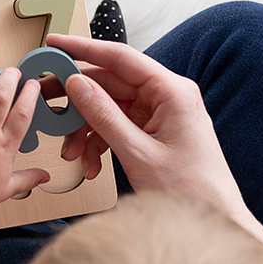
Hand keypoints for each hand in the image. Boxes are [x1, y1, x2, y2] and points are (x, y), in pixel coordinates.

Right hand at [45, 34, 245, 224]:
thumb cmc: (191, 190)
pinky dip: (99, 143)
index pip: (120, 58)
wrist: (215, 219)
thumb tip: (77, 84)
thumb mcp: (138, 152)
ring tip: (74, 153)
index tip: (55, 44)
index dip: (83, 48)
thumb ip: (104, 116)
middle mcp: (167, 97)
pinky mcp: (154, 132)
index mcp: (172, 91)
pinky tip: (91, 164)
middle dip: (78, 103)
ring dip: (86, 130)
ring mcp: (160, 115)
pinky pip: (117, 127)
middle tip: (48, 107)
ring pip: (109, 108)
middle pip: (110, 85)